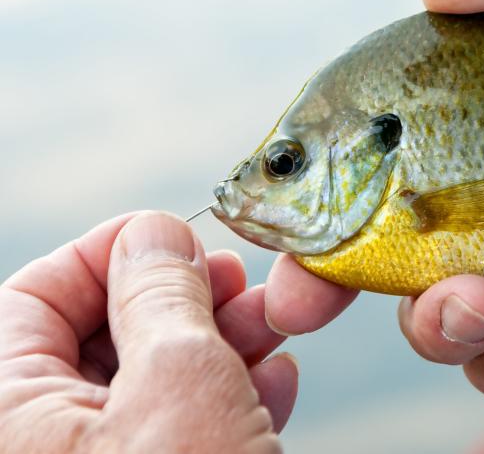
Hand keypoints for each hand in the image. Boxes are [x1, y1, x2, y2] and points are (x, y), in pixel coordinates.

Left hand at [0, 211, 352, 451]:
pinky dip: (225, 400)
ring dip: (217, 345)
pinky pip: (174, 436)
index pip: (33, 295)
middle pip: (97, 338)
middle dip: (181, 301)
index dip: (112, 253)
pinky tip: (274, 382)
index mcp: (1, 418)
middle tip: (239, 282)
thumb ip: (162, 295)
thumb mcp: (179, 385)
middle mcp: (34, 447)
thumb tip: (157, 235)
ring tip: (272, 328)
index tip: (178, 235)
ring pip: (146, 386)